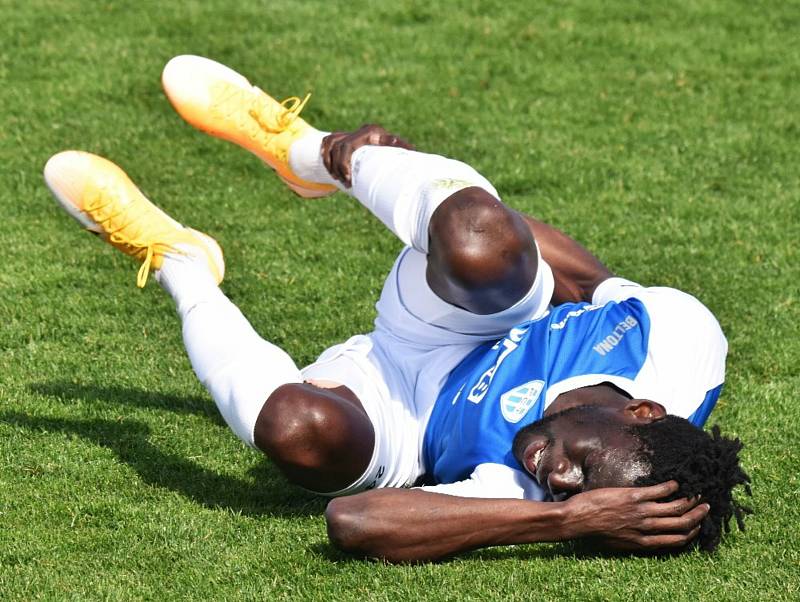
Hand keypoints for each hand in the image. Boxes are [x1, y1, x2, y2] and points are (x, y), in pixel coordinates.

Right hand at [321, 124, 414, 186]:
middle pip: (338, 148)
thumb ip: (401, 148)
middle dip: (339, 168)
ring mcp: (348, 132)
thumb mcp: (397, 148)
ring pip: (330, 146)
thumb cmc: (394, 149)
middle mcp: (358, 131)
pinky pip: (326, 143)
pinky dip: (325, 155)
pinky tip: (329, 169)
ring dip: (331, 164)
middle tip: (346, 183)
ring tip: (339, 179)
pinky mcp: (341, 136)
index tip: (349, 179)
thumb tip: (413, 150)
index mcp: (372, 132)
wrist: (386, 140)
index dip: (344, 163)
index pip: (348, 146)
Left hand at [562, 481, 709, 551]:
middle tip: (705, 506)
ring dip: (690, 500)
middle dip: (697, 515)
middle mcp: (647, 528)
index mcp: (645, 542)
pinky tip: (674, 482)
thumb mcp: (619, 543)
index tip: (698, 525)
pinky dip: (671, 487)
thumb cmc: (595, 531)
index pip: (677, 540)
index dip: (692, 532)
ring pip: (675, 507)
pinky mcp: (633, 496)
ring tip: (696, 493)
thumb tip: (646, 535)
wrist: (578, 519)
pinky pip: (659, 491)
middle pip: (682, 523)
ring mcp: (641, 512)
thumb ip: (636, 539)